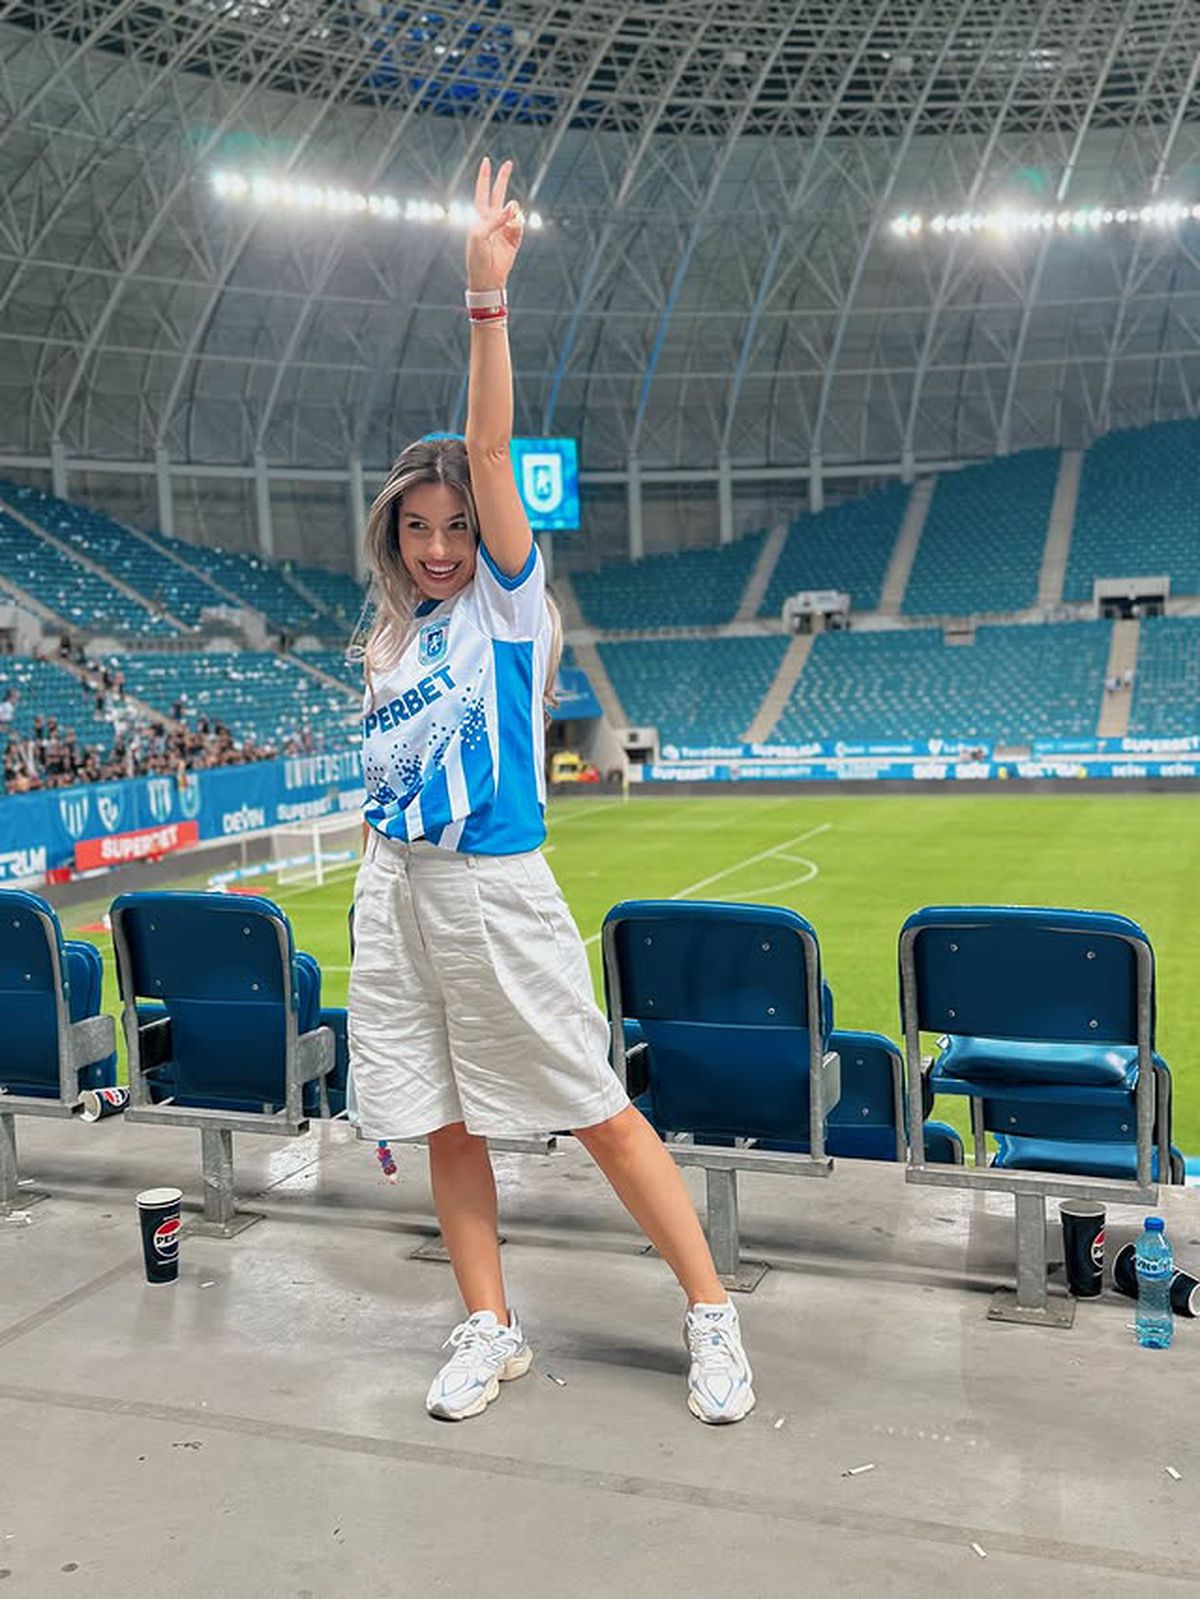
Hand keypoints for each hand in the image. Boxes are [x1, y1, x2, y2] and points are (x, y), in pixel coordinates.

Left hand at [466, 156, 524, 291]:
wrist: (487, 278)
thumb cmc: (477, 257)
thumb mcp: (479, 236)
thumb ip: (494, 220)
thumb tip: (511, 208)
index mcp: (480, 216)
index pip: (482, 192)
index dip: (484, 177)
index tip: (487, 161)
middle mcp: (493, 219)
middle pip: (499, 193)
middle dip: (503, 179)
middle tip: (508, 163)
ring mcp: (504, 228)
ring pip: (513, 210)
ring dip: (512, 211)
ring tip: (509, 219)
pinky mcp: (514, 238)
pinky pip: (519, 225)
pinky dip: (517, 226)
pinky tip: (513, 230)